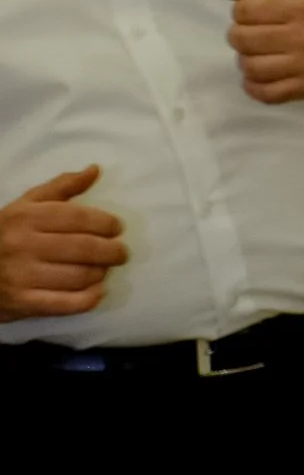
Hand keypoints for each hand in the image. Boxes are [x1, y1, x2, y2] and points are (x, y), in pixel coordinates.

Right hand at [0, 166, 124, 320]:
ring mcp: (22, 277)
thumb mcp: (26, 205)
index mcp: (26, 217)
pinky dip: (90, 298)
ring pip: (79, 276)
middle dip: (111, 251)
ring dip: (101, 273)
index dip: (105, 223)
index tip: (117, 228)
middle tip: (121, 252)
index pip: (78, 218)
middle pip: (83, 248)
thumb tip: (95, 170)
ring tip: (104, 269)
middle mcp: (23, 245)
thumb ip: (62, 187)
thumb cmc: (5, 233)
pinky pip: (67, 304)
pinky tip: (98, 291)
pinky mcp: (23, 303)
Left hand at [217, 0, 303, 104]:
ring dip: (246, 60)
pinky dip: (254, 86)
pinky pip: (265, 93)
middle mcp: (303, 36)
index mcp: (299, 6)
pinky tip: (261, 74)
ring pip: (249, 67)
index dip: (242, 11)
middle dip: (240, 35)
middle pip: (242, 40)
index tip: (254, 14)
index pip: (244, 10)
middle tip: (252, 34)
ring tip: (257, 53)